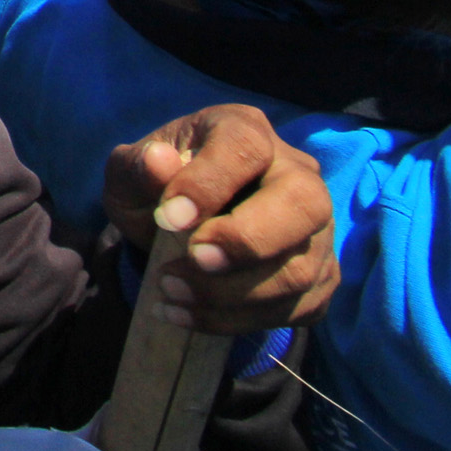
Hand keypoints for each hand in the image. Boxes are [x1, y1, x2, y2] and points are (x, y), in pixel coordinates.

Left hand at [102, 103, 336, 334]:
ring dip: (232, 292)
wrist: (177, 229)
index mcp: (245, 130)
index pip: (245, 148)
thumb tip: (156, 162)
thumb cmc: (156, 190)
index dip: (210, 184)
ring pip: (301, 268)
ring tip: (171, 290)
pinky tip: (188, 314)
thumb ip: (138, 167)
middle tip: (194, 259)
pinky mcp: (319, 275)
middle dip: (247, 241)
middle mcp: (296, 173)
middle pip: (305, 204)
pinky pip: (298, 307)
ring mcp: (316, 228)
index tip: (169, 219)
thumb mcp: (130, 174)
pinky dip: (239, 320)